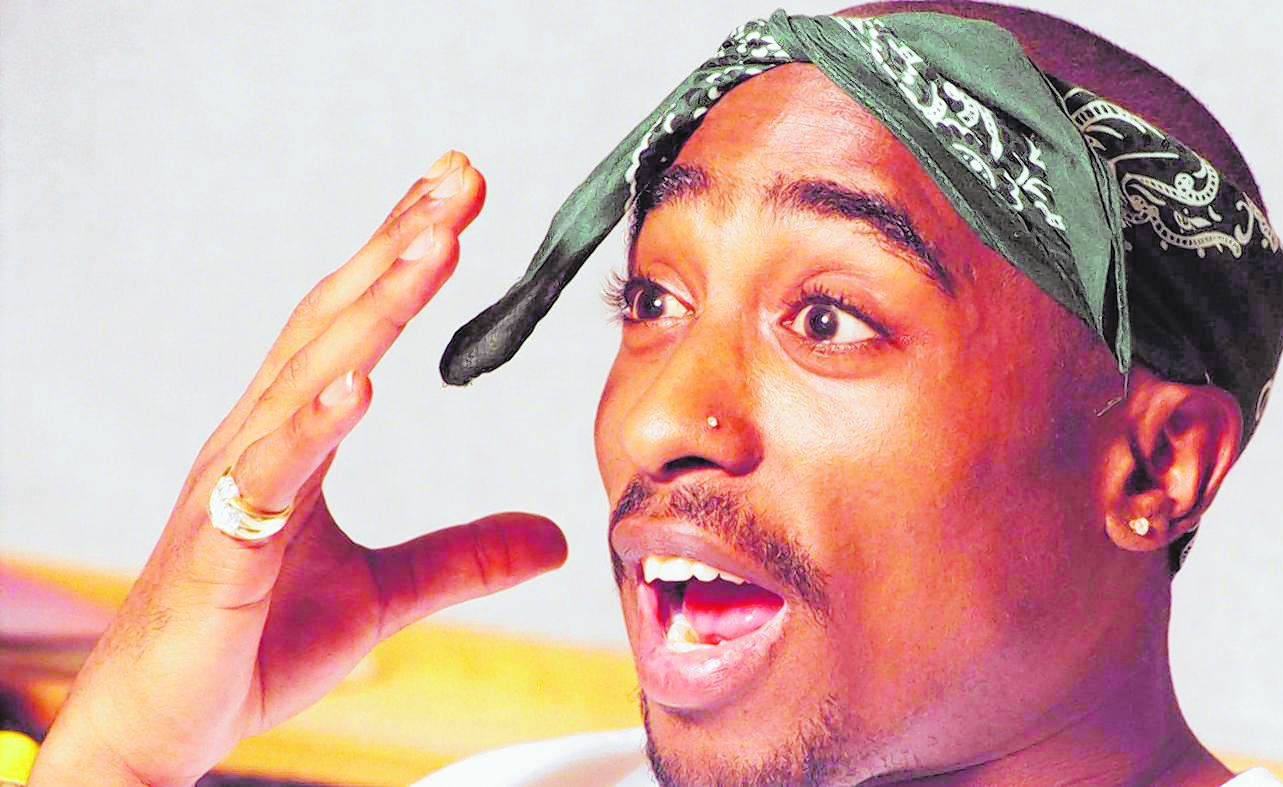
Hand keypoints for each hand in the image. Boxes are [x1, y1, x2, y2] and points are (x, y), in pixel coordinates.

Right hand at [29, 152, 567, 785]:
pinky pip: (271, 477)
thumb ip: (464, 557)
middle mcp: (257, 440)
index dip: (401, 253)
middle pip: (332, 320)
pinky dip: (314, 425)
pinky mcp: (222, 552)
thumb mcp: (384, 596)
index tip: (459, 193)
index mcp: (291, 437)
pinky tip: (360, 386)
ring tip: (435, 245)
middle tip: (461, 175)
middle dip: (397, 242)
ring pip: (307, 376)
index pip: (351, 323)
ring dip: (372, 308)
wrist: (163, 728)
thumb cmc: (250, 647)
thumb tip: (554, 537)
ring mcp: (234, 489)